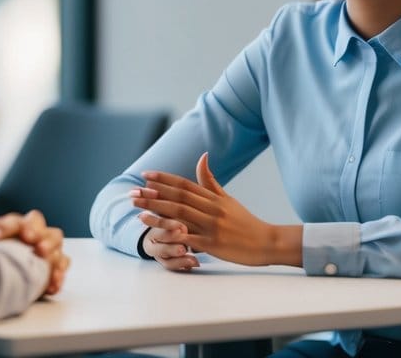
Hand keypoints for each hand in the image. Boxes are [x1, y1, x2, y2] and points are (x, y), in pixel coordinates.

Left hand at [0, 209, 70, 294]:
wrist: (15, 265)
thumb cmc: (1, 251)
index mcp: (15, 224)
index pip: (10, 221)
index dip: (2, 227)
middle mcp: (33, 230)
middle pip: (37, 221)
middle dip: (32, 228)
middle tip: (27, 237)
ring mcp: (48, 244)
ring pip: (55, 236)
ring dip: (49, 243)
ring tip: (42, 253)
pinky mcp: (57, 262)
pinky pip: (63, 263)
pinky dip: (59, 272)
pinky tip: (52, 284)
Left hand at [131, 153, 300, 266]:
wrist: (266, 242)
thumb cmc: (245, 221)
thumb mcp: (228, 198)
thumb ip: (211, 180)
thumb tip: (202, 156)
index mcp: (213, 198)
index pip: (184, 184)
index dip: (164, 179)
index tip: (146, 175)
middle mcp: (211, 209)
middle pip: (178, 198)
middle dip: (154, 194)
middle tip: (133, 190)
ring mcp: (212, 226)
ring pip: (180, 215)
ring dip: (156, 211)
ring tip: (137, 208)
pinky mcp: (213, 244)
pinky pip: (188, 238)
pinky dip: (172, 234)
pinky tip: (156, 232)